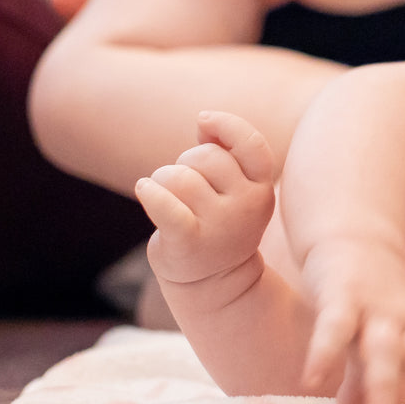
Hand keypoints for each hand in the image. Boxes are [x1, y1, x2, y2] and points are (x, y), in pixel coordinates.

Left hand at [136, 111, 276, 287]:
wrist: (216, 284)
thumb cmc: (219, 220)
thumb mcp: (234, 187)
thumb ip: (226, 150)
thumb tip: (205, 121)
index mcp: (261, 188)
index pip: (250, 144)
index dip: (227, 125)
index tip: (202, 120)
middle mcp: (246, 206)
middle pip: (205, 156)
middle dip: (185, 162)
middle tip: (183, 185)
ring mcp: (220, 226)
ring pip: (180, 177)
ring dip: (163, 180)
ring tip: (166, 197)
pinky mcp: (189, 243)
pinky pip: (168, 208)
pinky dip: (152, 194)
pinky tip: (143, 189)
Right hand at [297, 234, 404, 403]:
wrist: (351, 235)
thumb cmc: (367, 295)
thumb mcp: (371, 338)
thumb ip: (361, 378)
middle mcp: (402, 319)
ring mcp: (373, 305)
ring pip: (383, 347)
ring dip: (385, 384)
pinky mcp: (340, 293)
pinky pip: (333, 324)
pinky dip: (324, 350)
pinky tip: (312, 379)